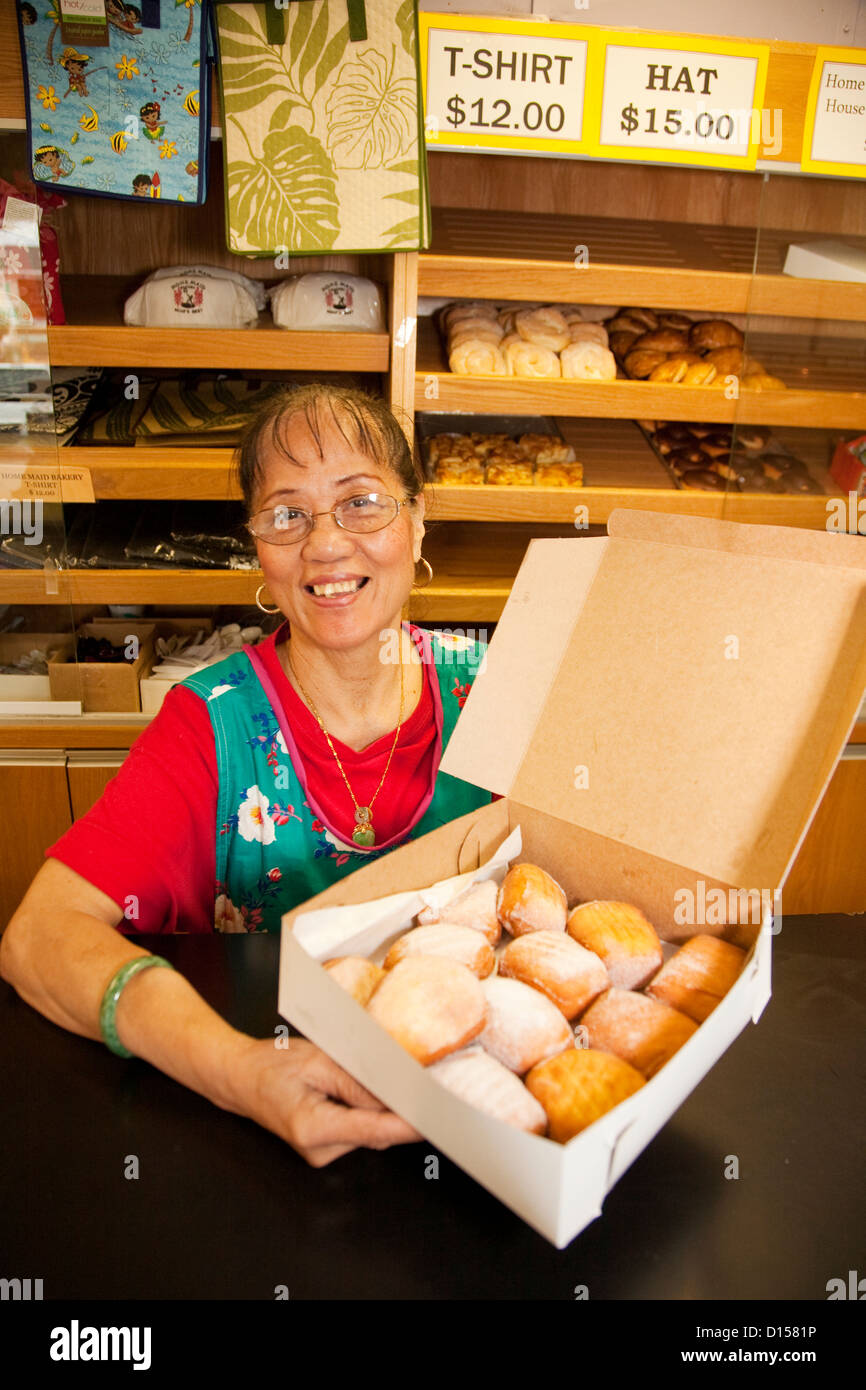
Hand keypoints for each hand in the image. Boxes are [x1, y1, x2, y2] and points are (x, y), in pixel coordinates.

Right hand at [230, 1037, 420, 1167]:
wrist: (239, 1078)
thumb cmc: (270, 1065)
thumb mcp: (319, 1061)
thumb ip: (359, 1082)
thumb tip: (396, 1095)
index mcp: (313, 1128)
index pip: (376, 1131)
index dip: (410, 1125)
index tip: (438, 1118)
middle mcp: (318, 1150)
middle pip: (376, 1132)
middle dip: (394, 1106)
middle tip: (409, 1077)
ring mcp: (320, 1154)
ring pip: (369, 1132)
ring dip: (376, 1107)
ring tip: (356, 1076)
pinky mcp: (323, 1149)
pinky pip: (358, 1131)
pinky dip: (364, 1112)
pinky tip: (351, 1089)